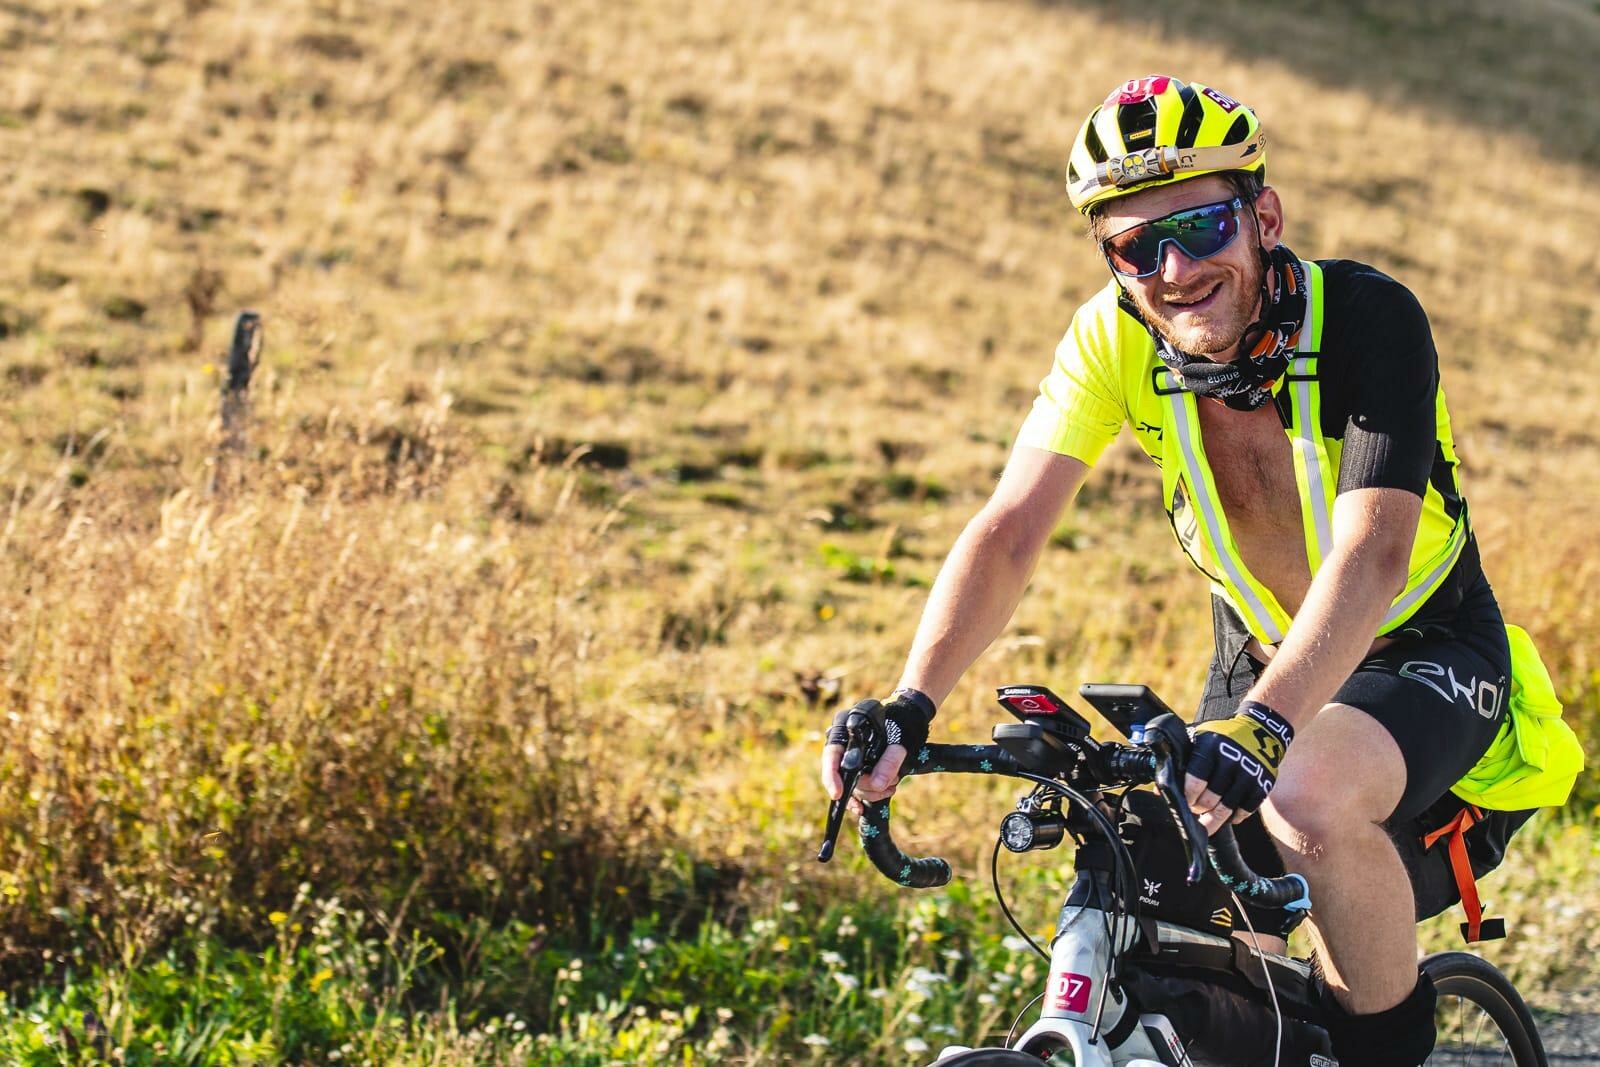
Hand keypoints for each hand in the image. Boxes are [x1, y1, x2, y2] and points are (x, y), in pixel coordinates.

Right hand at [820, 691, 933, 815]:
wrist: (908, 722)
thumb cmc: (902, 725)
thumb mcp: (900, 740)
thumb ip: (889, 761)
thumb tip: (878, 785)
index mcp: (847, 728)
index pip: (831, 754)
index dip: (831, 775)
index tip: (838, 793)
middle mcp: (843, 744)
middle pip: (842, 774)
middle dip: (865, 785)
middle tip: (886, 786)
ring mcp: (848, 758)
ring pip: (851, 784)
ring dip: (871, 792)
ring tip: (892, 784)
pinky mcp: (856, 770)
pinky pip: (853, 790)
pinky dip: (861, 798)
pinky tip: (864, 807)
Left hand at [1185, 701, 1293, 832]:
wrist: (1260, 730)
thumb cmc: (1221, 737)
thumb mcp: (1198, 739)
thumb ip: (1181, 761)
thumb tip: (1160, 790)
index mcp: (1210, 748)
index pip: (1195, 781)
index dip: (1187, 797)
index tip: (1184, 802)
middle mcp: (1230, 761)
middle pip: (1209, 799)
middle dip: (1198, 808)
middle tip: (1194, 810)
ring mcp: (1248, 774)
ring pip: (1226, 808)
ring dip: (1214, 819)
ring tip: (1206, 823)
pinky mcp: (1262, 785)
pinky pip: (1245, 810)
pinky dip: (1235, 816)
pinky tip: (1228, 816)